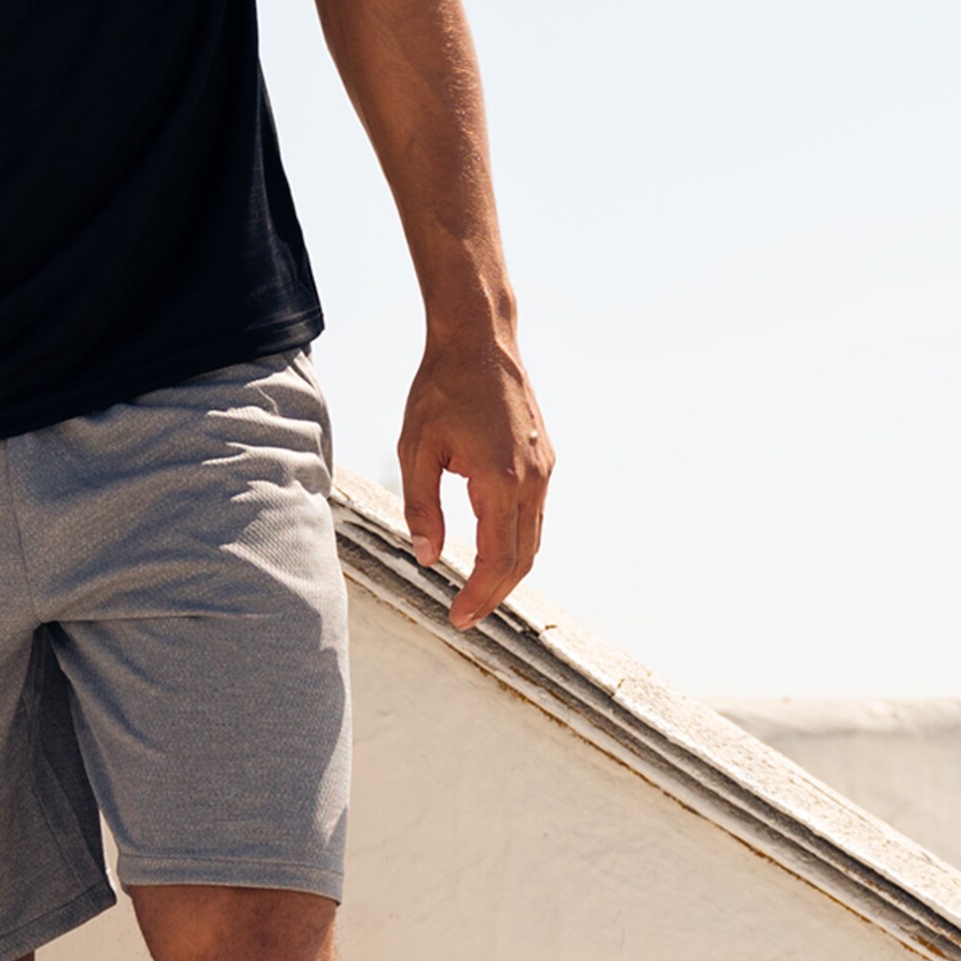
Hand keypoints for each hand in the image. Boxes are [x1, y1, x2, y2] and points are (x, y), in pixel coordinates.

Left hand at [397, 332, 553, 630]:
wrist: (480, 341)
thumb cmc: (441, 390)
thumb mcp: (416, 450)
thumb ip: (422, 508)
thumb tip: (430, 558)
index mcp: (499, 480)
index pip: (497, 557)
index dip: (479, 594)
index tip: (458, 619)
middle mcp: (532, 479)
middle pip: (522, 557)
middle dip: (496, 593)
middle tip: (466, 617)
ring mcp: (543, 468)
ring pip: (534, 538)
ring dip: (509, 571)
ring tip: (478, 593)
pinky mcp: (544, 459)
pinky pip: (535, 514)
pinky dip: (517, 542)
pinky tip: (493, 550)